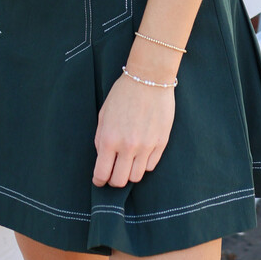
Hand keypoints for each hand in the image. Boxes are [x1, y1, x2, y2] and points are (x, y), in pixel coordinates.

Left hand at [92, 72, 174, 187]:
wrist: (149, 79)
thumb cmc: (123, 93)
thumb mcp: (104, 114)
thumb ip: (101, 138)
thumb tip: (103, 157)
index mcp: (109, 139)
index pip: (102, 173)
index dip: (99, 180)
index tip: (99, 180)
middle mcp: (127, 146)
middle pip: (120, 181)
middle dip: (114, 180)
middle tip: (113, 173)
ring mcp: (146, 146)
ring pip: (136, 177)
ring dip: (130, 172)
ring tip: (128, 162)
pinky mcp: (161, 143)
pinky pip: (151, 165)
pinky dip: (144, 163)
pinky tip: (140, 153)